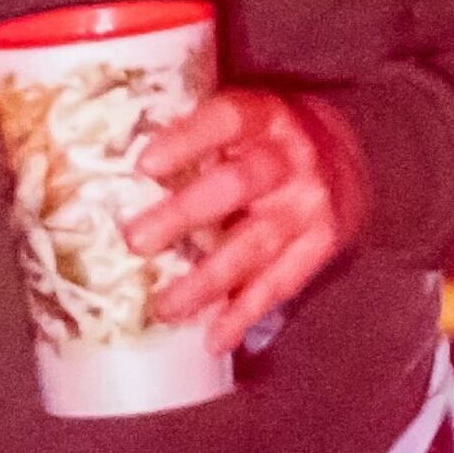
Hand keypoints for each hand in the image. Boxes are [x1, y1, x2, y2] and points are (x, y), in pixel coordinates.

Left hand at [126, 88, 368, 353]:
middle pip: (236, 185)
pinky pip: (281, 283)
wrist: (346, 159)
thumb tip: (107, 161)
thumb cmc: (267, 139)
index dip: (186, 140)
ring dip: (207, 280)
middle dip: (184, 215)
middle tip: (135, 241)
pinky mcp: (321, 245)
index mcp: (265, 115)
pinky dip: (245, 313)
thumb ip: (196, 136)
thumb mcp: (243, 121)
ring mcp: (308, 205)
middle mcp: (291, 158)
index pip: (226, 120)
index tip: (144, 166)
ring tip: (164, 308)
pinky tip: (216, 337)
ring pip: (255, 244)